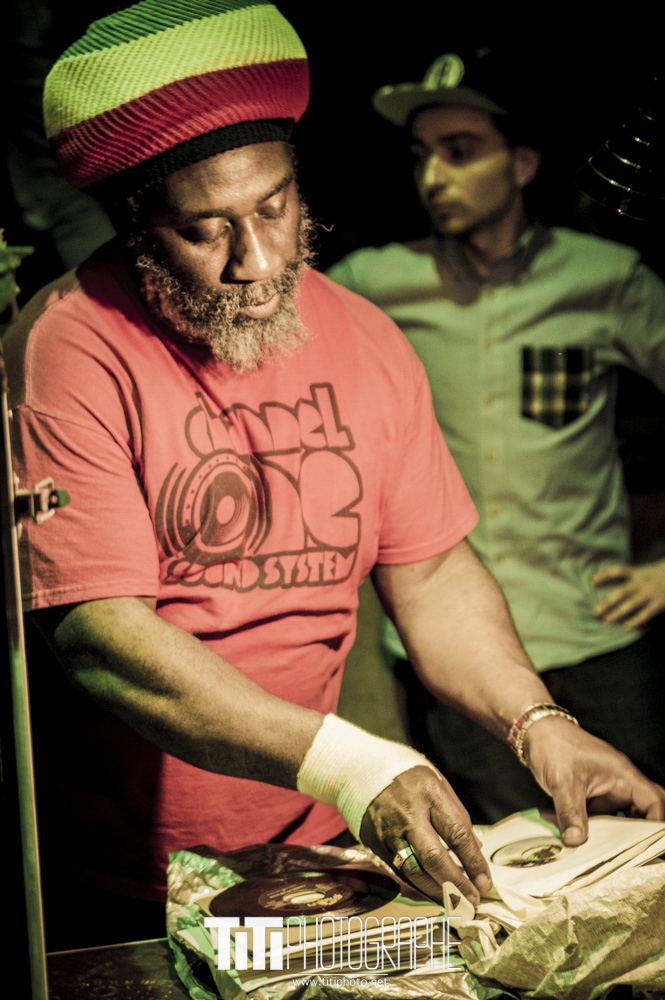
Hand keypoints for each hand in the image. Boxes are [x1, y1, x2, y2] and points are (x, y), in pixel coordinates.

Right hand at [360, 765, 492, 905]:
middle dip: (455, 884)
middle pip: (433, 857)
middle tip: (472, 901)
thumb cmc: (411, 779)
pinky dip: (418, 886)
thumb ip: (457, 817)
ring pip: (414, 871)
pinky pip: (399, 871)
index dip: (474, 863)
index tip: (485, 883)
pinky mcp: (375, 844)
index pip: (457, 833)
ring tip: (455, 903)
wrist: (365, 770)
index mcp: (430, 794)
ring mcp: (389, 831)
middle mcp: (408, 814)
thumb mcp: (440, 785)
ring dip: (436, 892)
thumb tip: (474, 849)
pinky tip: (432, 893)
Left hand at [524, 716, 664, 844]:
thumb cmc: (554, 745)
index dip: (655, 824)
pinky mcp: (592, 796)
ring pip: (622, 818)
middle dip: (640, 834)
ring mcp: (606, 790)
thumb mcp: (563, 781)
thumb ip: (570, 812)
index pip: (654, 801)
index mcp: (623, 775)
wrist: (536, 732)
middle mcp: (620, 784)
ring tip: (609, 856)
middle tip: (632, 855)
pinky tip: (586, 843)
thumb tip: (576, 841)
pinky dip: (598, 831)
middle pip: (644, 811)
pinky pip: (603, 818)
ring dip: (617, 836)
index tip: (647, 846)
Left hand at [593, 561, 664, 628]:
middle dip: (607, 603)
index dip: (605, 576)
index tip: (592, 581)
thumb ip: (633, 578)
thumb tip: (612, 587)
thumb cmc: (660, 575)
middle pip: (620, 592)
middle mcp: (642, 583)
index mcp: (638, 573)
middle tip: (596, 612)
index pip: (618, 571)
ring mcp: (650, 593)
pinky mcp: (659, 604)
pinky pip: (645, 614)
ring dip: (617, 613)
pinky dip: (637, 620)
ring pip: (630, 605)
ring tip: (607, 621)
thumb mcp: (646, 572)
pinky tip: (628, 627)